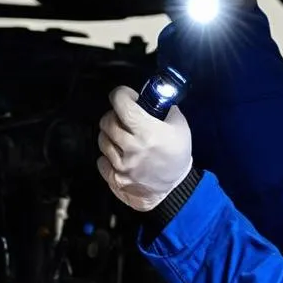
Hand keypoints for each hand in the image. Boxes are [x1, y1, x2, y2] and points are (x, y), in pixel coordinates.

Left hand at [97, 86, 192, 211]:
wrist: (176, 188)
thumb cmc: (178, 155)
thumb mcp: (181, 128)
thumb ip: (167, 110)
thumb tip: (156, 97)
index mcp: (147, 131)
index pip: (121, 104)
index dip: (121, 94)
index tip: (128, 97)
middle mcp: (131, 147)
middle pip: (107, 121)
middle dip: (115, 115)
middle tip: (125, 119)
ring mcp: (121, 164)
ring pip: (102, 139)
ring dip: (110, 135)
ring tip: (122, 138)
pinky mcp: (115, 178)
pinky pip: (101, 160)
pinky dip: (108, 156)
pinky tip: (120, 155)